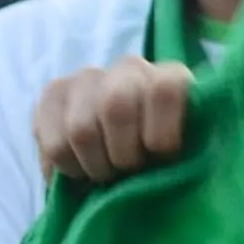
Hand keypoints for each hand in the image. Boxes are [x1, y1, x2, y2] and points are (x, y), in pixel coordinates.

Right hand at [34, 60, 194, 183]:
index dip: (161, 136)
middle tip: (129, 172)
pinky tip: (82, 170)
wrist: (125, 156)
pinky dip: (68, 169)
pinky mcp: (52, 94)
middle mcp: (129, 68)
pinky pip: (53, 143)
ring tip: (107, 174)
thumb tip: (172, 168)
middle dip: (123, 155)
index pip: (165, 90)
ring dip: (95, 167)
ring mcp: (87, 78)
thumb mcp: (190, 156)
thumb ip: (189, 153)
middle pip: (115, 107)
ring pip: (80, 130)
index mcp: (172, 77)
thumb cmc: (166, 160)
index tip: (160, 159)